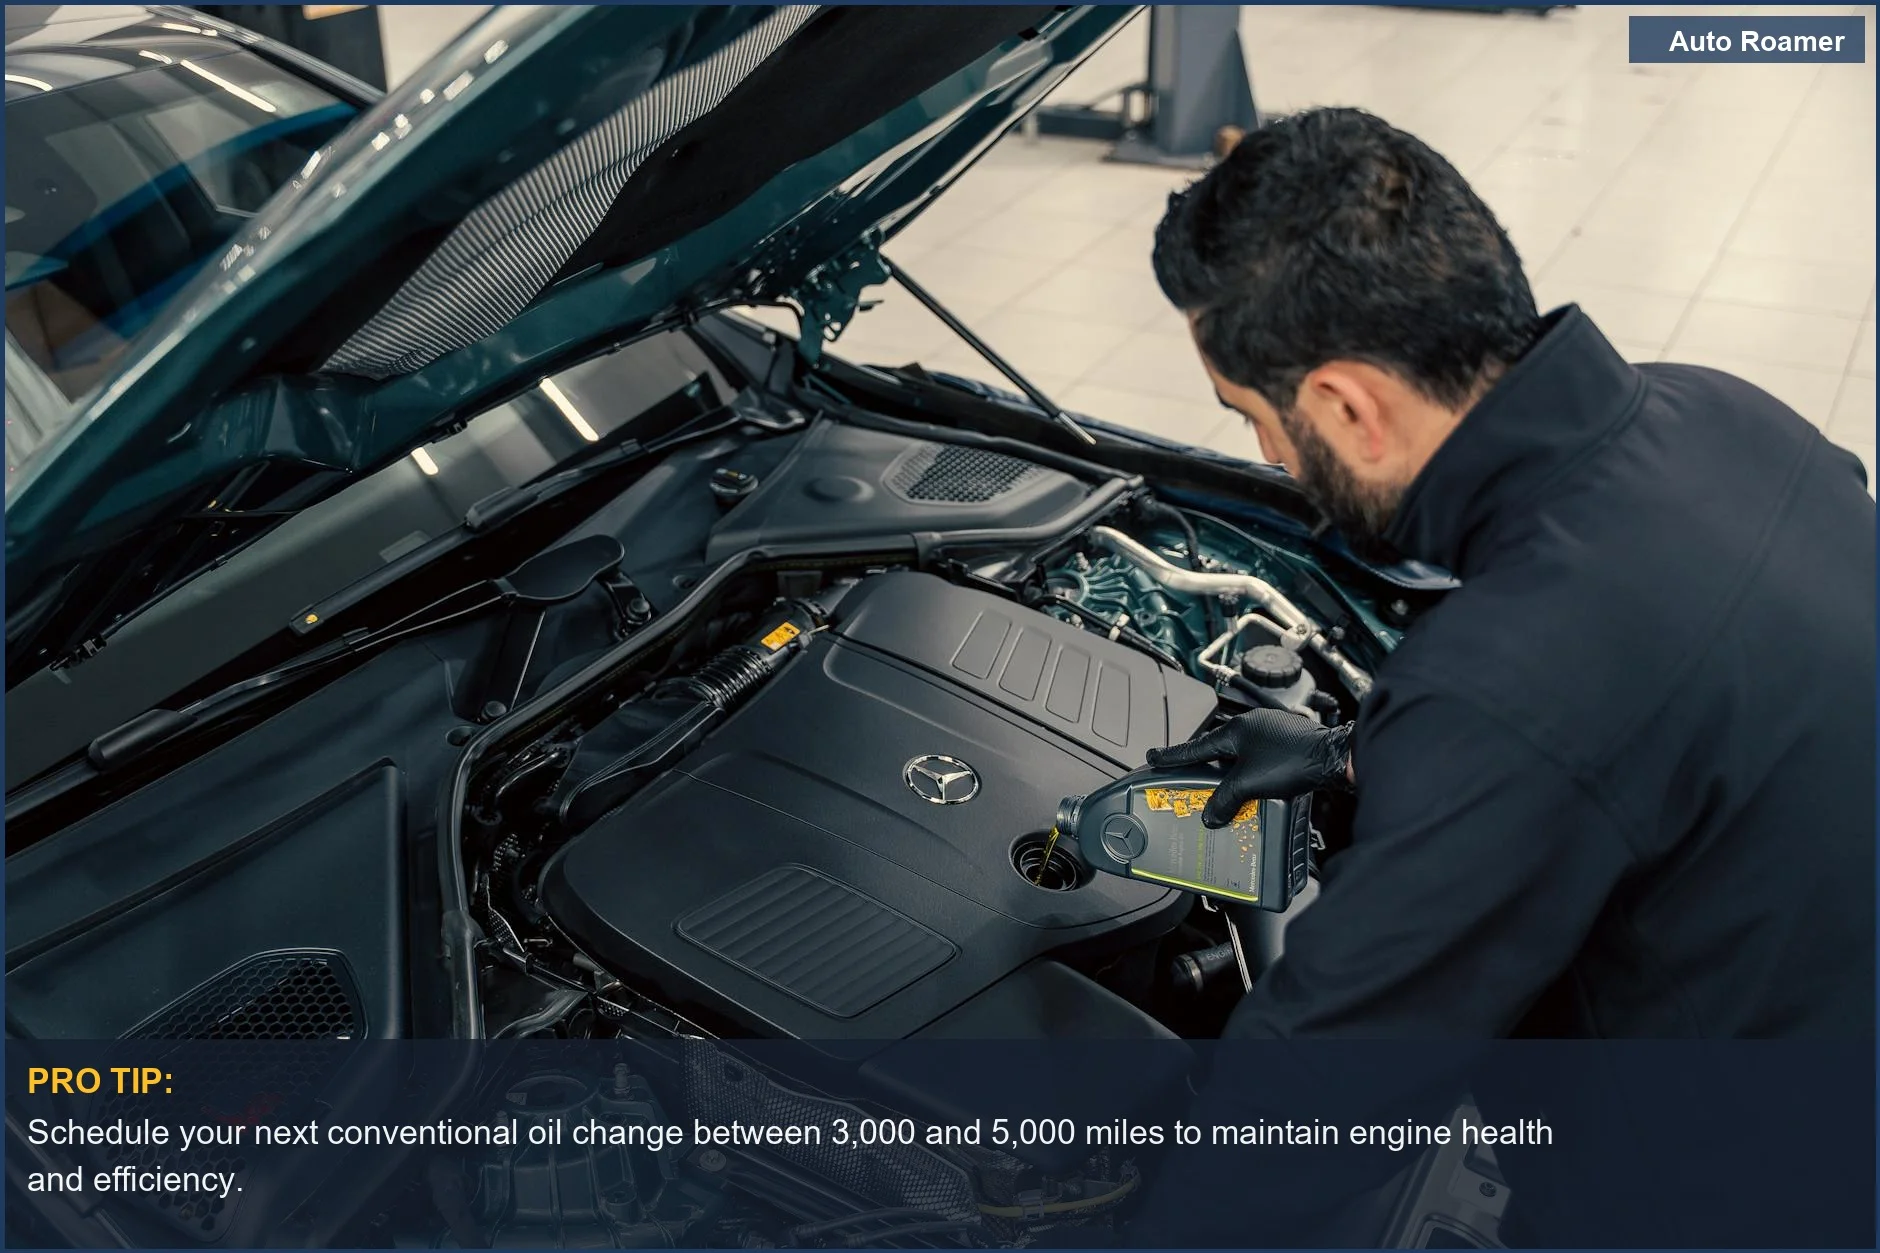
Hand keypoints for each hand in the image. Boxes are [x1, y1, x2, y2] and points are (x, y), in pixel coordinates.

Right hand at [1145, 709, 1354, 826]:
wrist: (1335, 759)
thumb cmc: (1296, 761)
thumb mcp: (1250, 784)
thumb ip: (1224, 799)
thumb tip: (1211, 814)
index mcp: (1238, 729)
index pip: (1196, 746)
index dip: (1173, 756)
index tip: (1155, 757)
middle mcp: (1254, 727)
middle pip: (1218, 750)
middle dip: (1203, 767)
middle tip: (1185, 776)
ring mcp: (1272, 733)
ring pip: (1240, 756)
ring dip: (1229, 774)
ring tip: (1219, 790)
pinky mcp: (1288, 744)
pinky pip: (1258, 759)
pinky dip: (1249, 774)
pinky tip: (1250, 789)